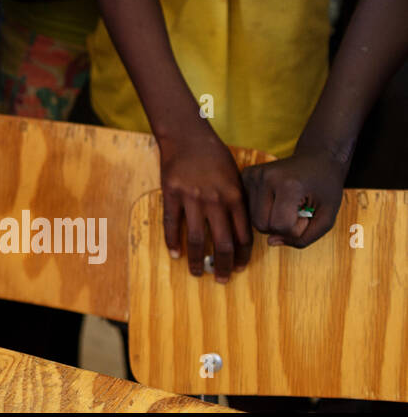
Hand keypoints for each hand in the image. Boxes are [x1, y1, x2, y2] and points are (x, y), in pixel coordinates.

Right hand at [157, 132, 251, 281]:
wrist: (187, 136)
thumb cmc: (214, 156)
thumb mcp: (235, 177)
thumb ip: (239, 202)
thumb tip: (242, 229)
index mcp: (234, 197)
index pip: (243, 235)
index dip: (243, 255)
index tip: (241, 267)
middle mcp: (214, 201)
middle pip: (222, 243)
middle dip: (224, 265)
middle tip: (223, 279)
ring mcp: (191, 198)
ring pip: (197, 238)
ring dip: (198, 260)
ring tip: (198, 273)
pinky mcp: (171, 195)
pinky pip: (172, 224)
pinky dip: (173, 241)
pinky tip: (174, 254)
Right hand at [241, 148, 345, 247]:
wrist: (317, 158)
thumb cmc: (325, 188)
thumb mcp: (327, 217)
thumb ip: (304, 238)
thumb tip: (270, 242)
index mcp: (288, 185)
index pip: (281, 226)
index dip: (297, 229)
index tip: (308, 214)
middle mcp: (265, 177)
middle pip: (261, 225)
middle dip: (281, 226)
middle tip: (296, 211)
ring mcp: (252, 175)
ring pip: (253, 219)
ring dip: (271, 220)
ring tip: (286, 205)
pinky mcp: (245, 175)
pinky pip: (248, 208)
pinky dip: (262, 211)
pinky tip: (275, 199)